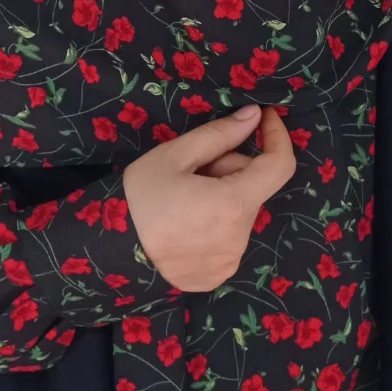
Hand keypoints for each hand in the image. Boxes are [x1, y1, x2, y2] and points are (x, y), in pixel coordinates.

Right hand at [122, 104, 296, 290]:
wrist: (111, 251)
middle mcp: (239, 237)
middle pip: (252, 187)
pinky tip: (186, 224)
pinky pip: (230, 237)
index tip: (264, 118)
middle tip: (194, 170)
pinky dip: (216, 224)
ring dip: (224, 197)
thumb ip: (220, 134)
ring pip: (241, 212)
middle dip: (231, 169)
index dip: (278, 137)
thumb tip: (254, 115)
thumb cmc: (141, 197)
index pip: (280, 166)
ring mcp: (230, 261)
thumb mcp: (175, 155)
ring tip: (185, 199)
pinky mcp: (219, 275)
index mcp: (232, 204)